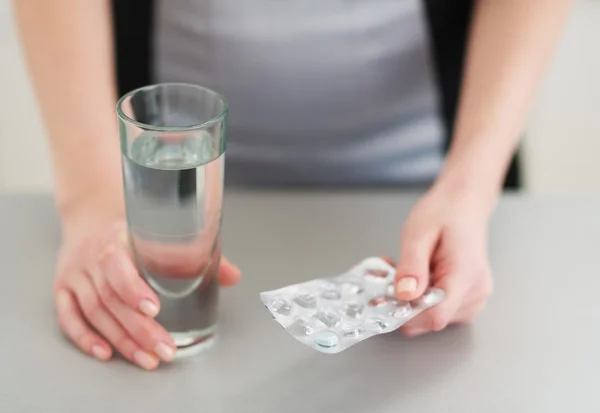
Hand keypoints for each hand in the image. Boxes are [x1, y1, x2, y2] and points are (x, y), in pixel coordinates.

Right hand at [53, 215, 240, 369]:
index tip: (154, 308)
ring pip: (94, 312)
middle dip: (139, 328)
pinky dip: (85, 338)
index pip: (117, 264)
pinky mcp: (62, 289)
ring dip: (121, 339)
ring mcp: (75, 275)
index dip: (133, 288)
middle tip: (165, 348)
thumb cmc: (130, 229)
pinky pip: (68, 318)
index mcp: (115, 238)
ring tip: (148, 358)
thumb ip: (194, 253)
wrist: (90, 216)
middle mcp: (90, 257)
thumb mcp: (157, 231)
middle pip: (111, 298)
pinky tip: (106, 353)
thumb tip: (233, 275)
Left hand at [393, 184, 493, 336]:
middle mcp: (476, 292)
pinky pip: (440, 310)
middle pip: (432, 318)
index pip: (436, 315)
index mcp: (465, 274)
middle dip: (405, 303)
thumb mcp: (418, 233)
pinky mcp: (469, 300)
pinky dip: (422, 299)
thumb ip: (411, 265)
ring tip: (406, 271)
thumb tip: (404, 295)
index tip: (388, 296)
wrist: (464, 204)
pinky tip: (418, 279)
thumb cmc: (444, 213)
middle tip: (390, 275)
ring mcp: (475, 298)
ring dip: (411, 300)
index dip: (407, 312)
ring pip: (432, 317)